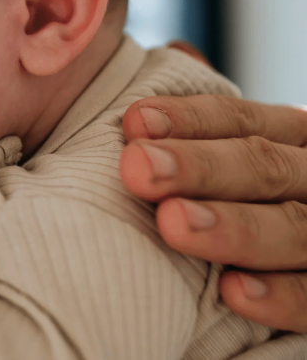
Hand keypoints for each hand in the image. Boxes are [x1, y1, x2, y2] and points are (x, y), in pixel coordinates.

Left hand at [119, 95, 306, 332]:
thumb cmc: (238, 209)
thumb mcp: (233, 173)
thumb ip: (193, 155)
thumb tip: (126, 132)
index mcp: (292, 140)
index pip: (241, 121)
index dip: (189, 120)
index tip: (133, 124)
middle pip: (266, 167)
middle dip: (200, 167)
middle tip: (138, 169)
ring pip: (293, 228)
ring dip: (233, 227)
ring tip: (173, 224)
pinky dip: (280, 295)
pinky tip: (232, 292)